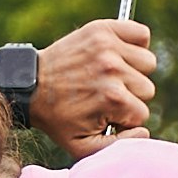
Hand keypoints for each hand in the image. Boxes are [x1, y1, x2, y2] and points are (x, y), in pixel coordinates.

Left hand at [32, 17, 158, 154]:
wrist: (30, 85)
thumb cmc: (57, 118)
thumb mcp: (82, 147)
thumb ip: (119, 146)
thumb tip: (144, 130)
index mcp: (113, 98)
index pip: (142, 114)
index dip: (124, 118)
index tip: (103, 113)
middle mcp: (114, 70)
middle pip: (147, 88)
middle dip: (130, 95)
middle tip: (103, 94)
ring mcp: (108, 47)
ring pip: (147, 63)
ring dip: (133, 70)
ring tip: (109, 75)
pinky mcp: (103, 30)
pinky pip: (141, 33)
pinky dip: (135, 42)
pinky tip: (118, 54)